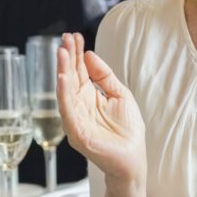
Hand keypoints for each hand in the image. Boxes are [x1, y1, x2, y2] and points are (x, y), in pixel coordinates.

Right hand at [55, 32, 146, 186]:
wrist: (133, 159)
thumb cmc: (127, 131)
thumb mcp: (120, 94)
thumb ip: (105, 76)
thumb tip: (90, 54)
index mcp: (88, 97)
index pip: (78, 71)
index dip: (76, 54)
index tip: (74, 36)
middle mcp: (78, 106)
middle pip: (70, 77)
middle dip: (67, 58)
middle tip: (65, 39)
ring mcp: (75, 120)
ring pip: (65, 91)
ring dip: (62, 71)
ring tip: (62, 53)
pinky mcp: (77, 133)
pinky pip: (67, 111)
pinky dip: (64, 95)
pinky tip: (63, 79)